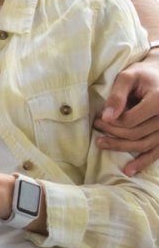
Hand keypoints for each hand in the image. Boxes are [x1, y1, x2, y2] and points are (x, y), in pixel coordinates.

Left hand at [94, 54, 158, 175]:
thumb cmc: (142, 75)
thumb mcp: (128, 77)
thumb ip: (117, 96)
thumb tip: (106, 117)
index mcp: (158, 102)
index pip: (130, 120)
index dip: (112, 123)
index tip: (98, 119)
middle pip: (135, 134)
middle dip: (113, 134)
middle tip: (96, 128)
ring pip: (143, 145)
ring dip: (121, 147)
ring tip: (101, 144)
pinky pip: (156, 152)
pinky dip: (143, 162)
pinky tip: (129, 171)